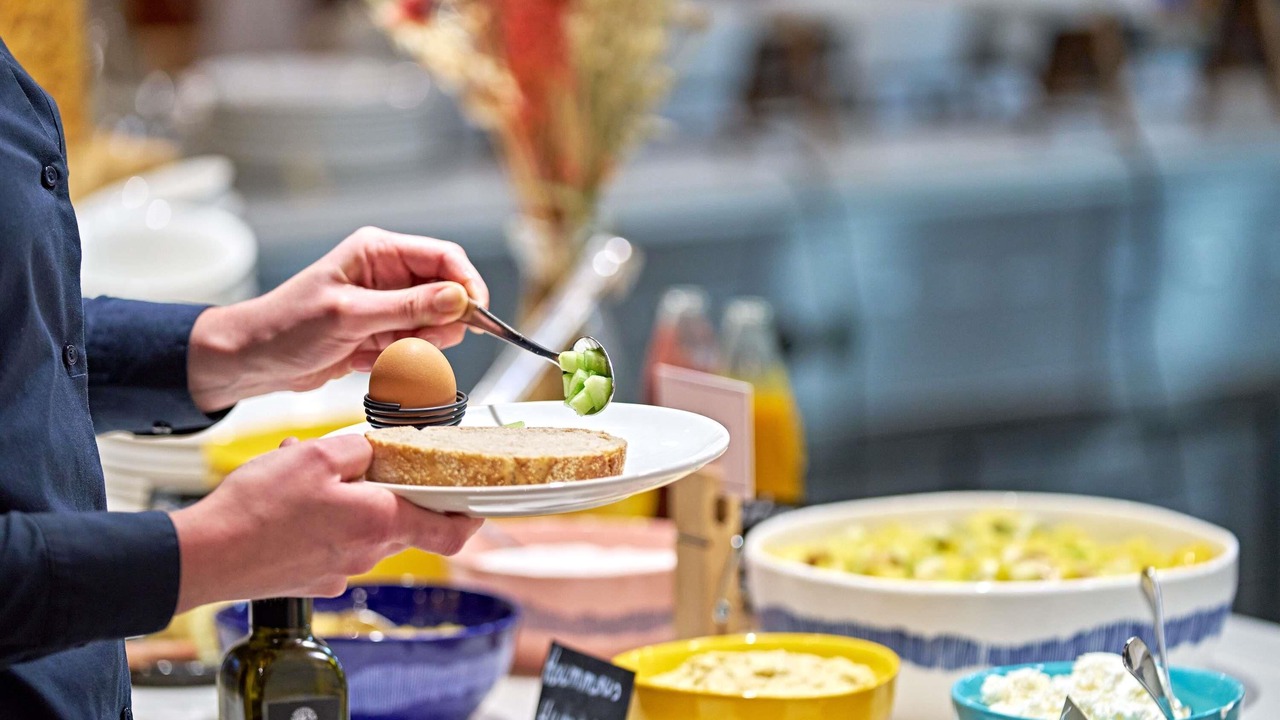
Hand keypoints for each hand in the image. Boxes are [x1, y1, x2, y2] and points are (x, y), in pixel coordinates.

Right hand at [169, 434, 482, 610]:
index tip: (475, 500)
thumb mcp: (317, 455)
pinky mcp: (313, 580)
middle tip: (368, 463)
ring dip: (353, 500)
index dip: (469, 516)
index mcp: (380, 522)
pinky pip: (335, 544)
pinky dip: (326, 520)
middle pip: (405, 522)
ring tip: (312, 475)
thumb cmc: (257, 509)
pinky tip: (293, 501)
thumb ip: (360, 448)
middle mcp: (367, 553)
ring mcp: (340, 571)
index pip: (450, 531)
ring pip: (366, 529)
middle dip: (392, 489)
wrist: (205, 556)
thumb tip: (380, 447)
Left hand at [187, 227, 489, 411]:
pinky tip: (371, 364)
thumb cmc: (287, 327)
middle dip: (443, 323)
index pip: (445, 258)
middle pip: (447, 294)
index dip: (467, 285)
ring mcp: (386, 306)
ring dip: (421, 346)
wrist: (253, 361)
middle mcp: (388, 275)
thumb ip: (408, 307)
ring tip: (387, 356)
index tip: (477, 315)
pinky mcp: (382, 334)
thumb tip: (458, 299)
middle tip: (425, 343)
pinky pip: (414, 347)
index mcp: (379, 253)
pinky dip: (403, 361)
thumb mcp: (350, 315)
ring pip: (434, 325)